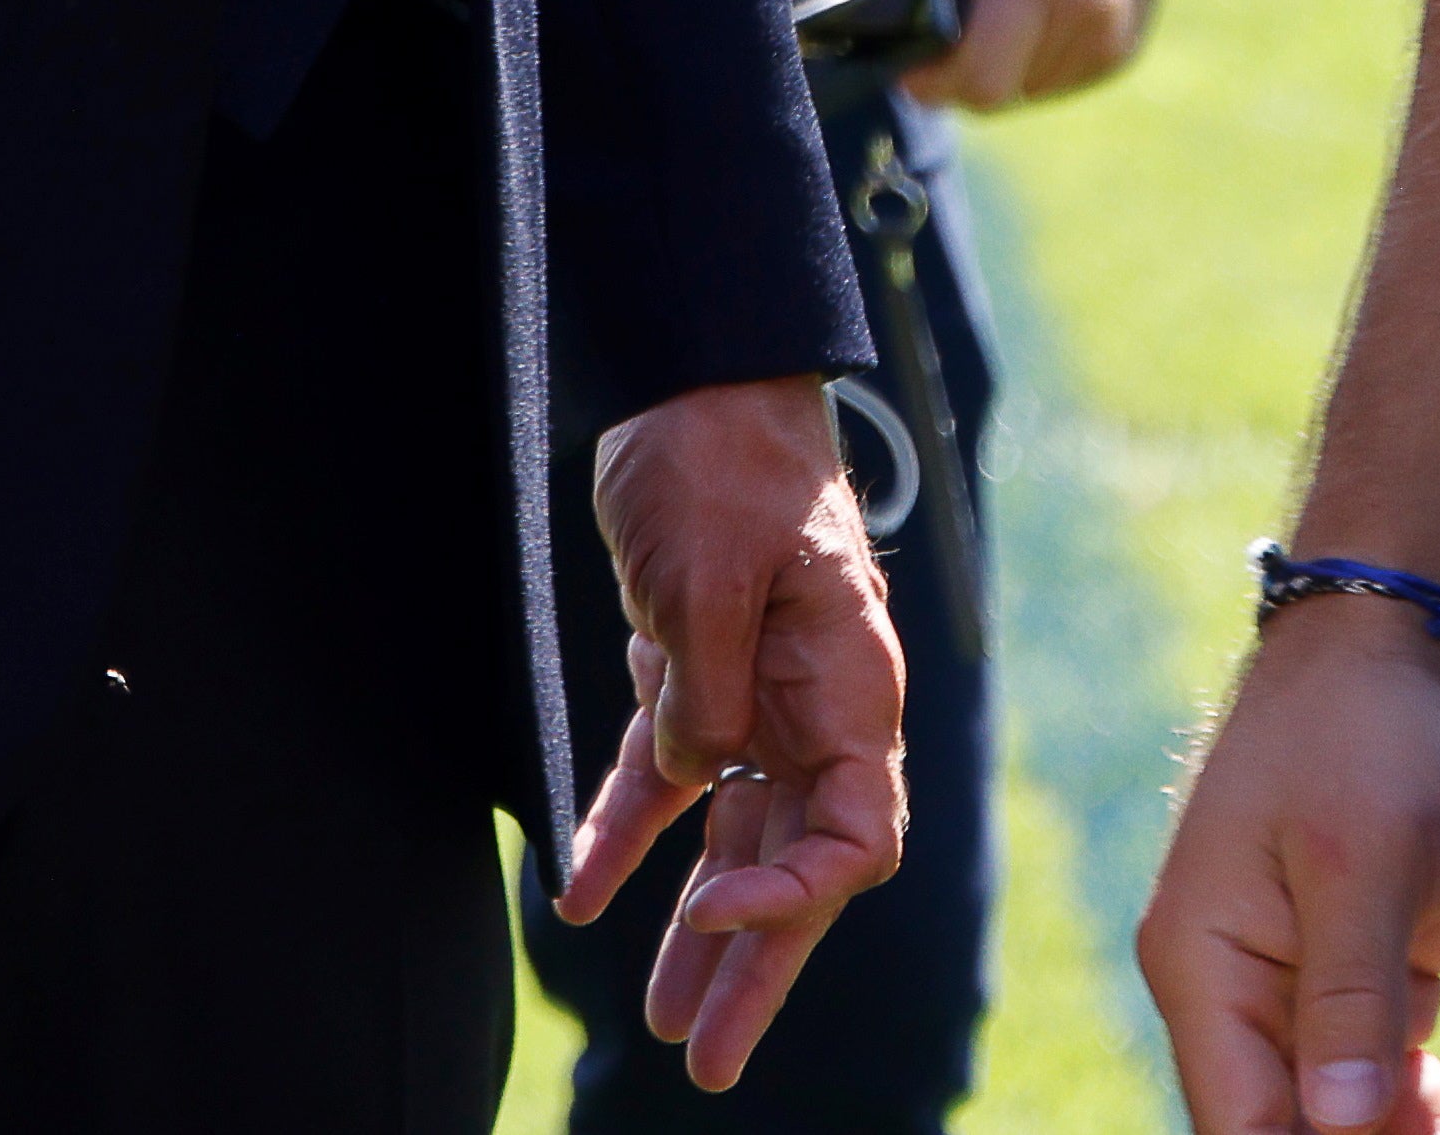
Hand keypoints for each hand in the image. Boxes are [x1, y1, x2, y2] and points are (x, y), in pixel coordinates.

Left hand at [556, 374, 908, 1090]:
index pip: (855, 838)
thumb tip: (700, 772)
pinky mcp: (693, 679)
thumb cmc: (725, 458)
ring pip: (737, 843)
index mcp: (850, 691)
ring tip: (668, 1025)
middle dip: (756, 969)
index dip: (796, 896)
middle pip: (799, 869)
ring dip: (698, 931)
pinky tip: (585, 898)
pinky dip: (628, 839)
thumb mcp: (713, 573)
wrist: (697, 375)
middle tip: (710, 1063)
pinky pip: (669, 781)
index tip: (714, 908)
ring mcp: (761, 702)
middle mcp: (819, 713)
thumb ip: (711, 691)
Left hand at [844, 0, 1195, 109]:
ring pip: (1022, 91)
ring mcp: (1114, 33)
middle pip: (994, 91)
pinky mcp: (1123, 45)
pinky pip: (1052, 79)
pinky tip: (1021, 0)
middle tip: (940, 1)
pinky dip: (1027, 54)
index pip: (972, 76)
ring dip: (993, 58)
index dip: (924, 68)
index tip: (904, 32)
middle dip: (953, 64)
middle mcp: (1090, 7)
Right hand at [1138, 589, 1439, 1132]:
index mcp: (1202, 964)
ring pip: (1336, 1117)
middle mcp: (1236, 990)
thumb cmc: (1365, 734)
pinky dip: (1416, 1112)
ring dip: (1397, 1134)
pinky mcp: (1359, 979)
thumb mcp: (1365, 863)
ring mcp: (1297, 988)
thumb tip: (1337, 1126)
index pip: (1243, 1121)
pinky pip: (1375, 1082)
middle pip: (1286, 1127)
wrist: (1405, 649)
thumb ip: (1350, 998)